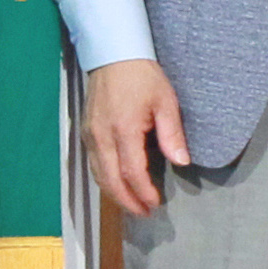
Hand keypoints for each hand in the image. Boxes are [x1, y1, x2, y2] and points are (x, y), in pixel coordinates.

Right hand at [84, 58, 191, 217]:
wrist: (113, 54)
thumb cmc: (142, 76)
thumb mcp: (165, 101)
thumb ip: (172, 134)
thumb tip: (182, 162)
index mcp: (124, 130)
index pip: (132, 172)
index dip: (143, 192)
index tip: (155, 204)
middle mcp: (102, 137)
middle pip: (111, 181)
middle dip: (127, 202)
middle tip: (144, 214)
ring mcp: (90, 136)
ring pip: (99, 175)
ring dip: (115, 194)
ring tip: (132, 205)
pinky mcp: (86, 132)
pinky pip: (93, 164)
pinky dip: (105, 179)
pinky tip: (117, 184)